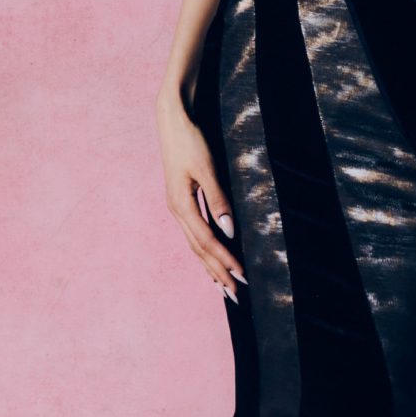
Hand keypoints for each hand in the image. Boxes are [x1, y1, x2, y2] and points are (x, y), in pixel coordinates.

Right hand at [158, 89, 245, 301]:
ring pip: (195, 245)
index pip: (207, 241)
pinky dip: (204, 252)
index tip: (242, 275)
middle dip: (218, 272)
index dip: (225, 260)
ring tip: (224, 288)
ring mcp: (178, 209)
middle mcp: (178, 212)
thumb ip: (218, 200)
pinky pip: (194, 235)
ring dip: (211, 267)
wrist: (173, 121)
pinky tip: (211, 260)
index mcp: (182, 206)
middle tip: (236, 295)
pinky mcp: (183, 203)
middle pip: (199, 250)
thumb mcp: (207, 169)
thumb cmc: (191, 142)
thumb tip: (228, 231)